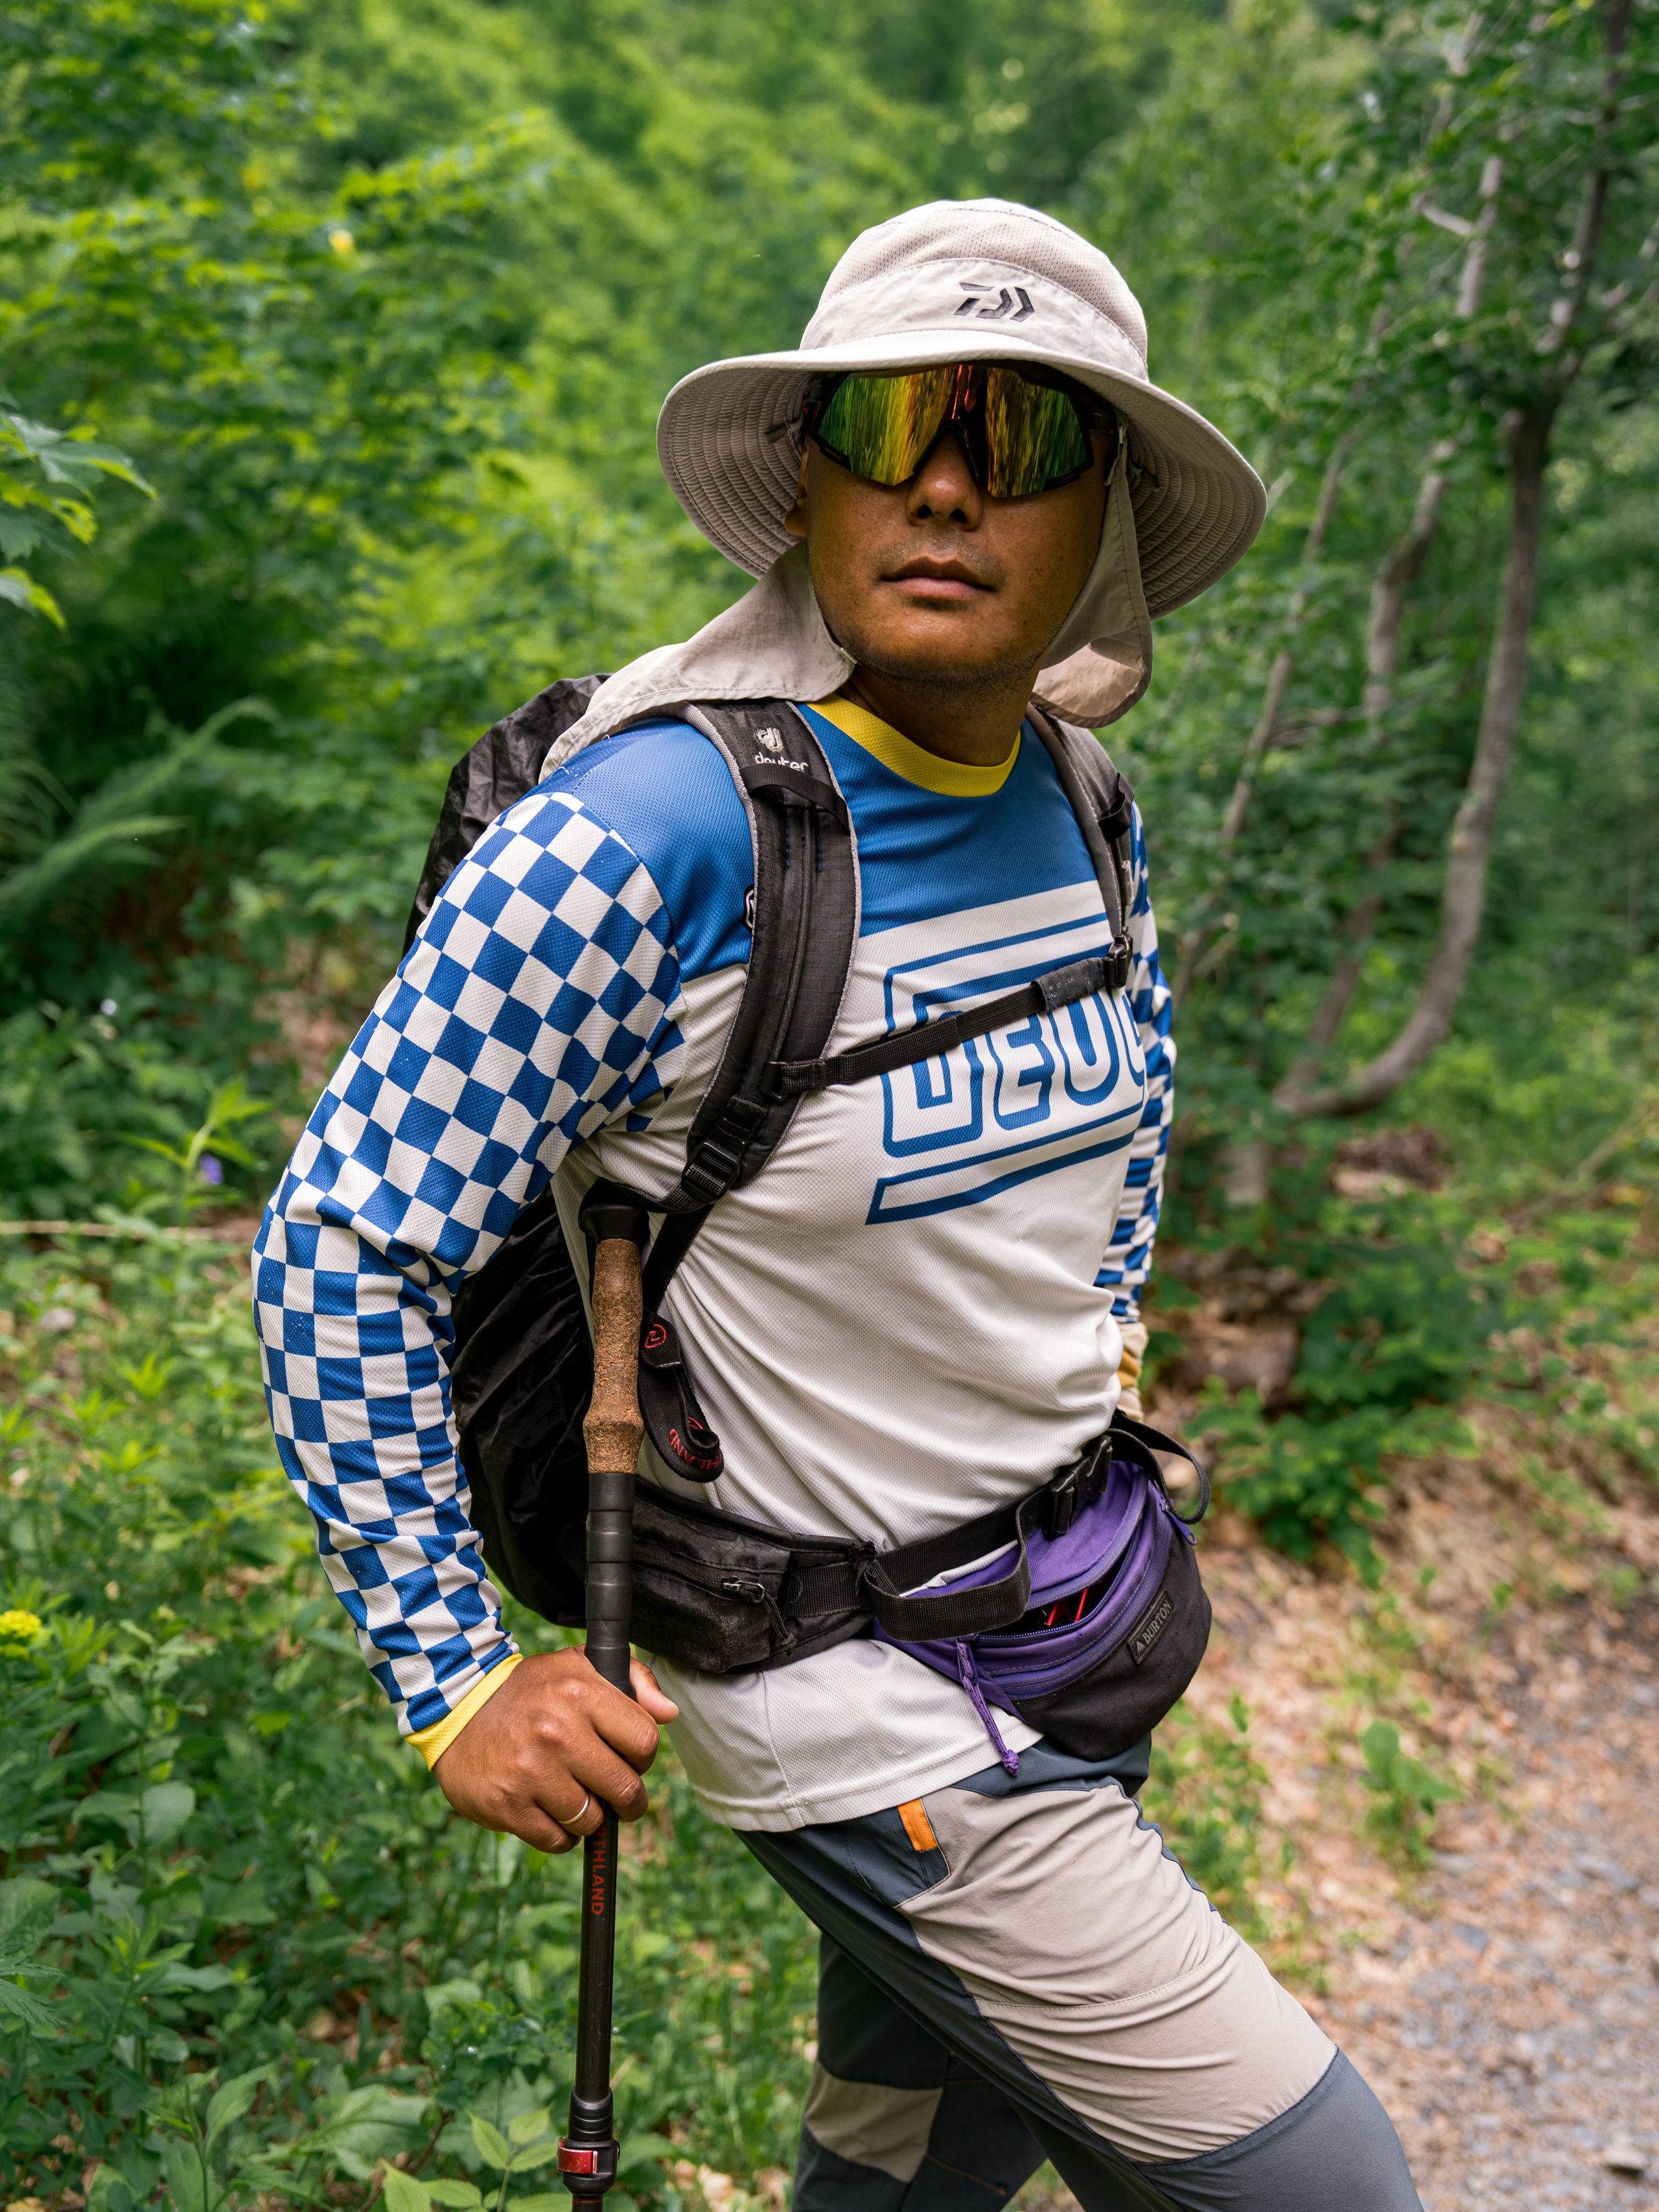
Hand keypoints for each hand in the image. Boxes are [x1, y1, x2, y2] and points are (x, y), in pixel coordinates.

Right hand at [433, 1649, 678, 1853]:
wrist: (456, 1708)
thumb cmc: (529, 1690)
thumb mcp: (577, 1665)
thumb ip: (632, 1681)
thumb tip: (669, 1713)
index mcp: (581, 1693)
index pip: (646, 1742)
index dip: (643, 1756)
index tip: (628, 1757)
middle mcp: (558, 1732)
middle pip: (626, 1790)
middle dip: (627, 1798)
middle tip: (612, 1791)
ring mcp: (531, 1772)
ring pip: (593, 1820)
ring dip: (589, 1815)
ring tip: (571, 1794)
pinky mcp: (508, 1806)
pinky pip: (558, 1841)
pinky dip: (561, 1835)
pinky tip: (548, 1810)